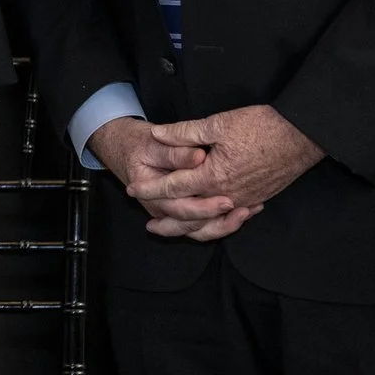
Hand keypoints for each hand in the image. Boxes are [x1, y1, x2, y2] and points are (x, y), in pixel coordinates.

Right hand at [88, 115, 258, 241]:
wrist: (126, 149)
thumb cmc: (139, 145)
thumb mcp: (153, 144)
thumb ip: (176, 152)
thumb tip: (199, 157)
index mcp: (151, 195)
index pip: (180, 208)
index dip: (204, 207)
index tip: (228, 200)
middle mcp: (161, 209)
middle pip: (193, 227)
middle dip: (221, 221)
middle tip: (243, 210)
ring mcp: (173, 212)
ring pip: (201, 231)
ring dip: (226, 225)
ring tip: (248, 211)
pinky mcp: (184, 210)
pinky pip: (206, 225)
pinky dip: (226, 220)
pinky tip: (246, 209)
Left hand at [127, 105, 324, 240]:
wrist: (302, 134)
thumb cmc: (262, 126)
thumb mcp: (218, 123)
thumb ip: (185, 132)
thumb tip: (158, 134)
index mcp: (213, 176)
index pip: (173, 187)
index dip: (150, 189)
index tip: (132, 190)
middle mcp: (227, 194)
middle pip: (190, 216)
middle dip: (168, 222)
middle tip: (150, 226)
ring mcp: (245, 199)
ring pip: (212, 222)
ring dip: (192, 227)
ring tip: (178, 230)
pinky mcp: (258, 198)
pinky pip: (232, 219)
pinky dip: (217, 224)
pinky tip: (210, 222)